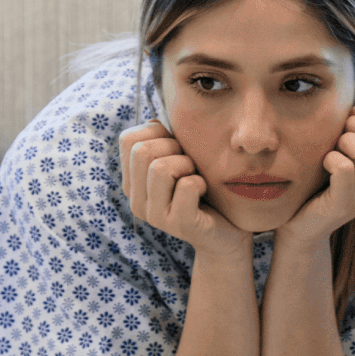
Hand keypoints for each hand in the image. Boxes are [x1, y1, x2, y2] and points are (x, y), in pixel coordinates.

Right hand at [119, 121, 248, 257]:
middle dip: (173, 147)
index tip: (175, 146)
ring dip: (187, 164)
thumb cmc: (204, 191)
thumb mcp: (180, 162)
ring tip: (196, 177)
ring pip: (160, 168)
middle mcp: (136, 200)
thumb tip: (154, 121)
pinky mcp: (178, 224)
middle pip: (142, 151)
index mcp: (132, 182)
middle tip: (189, 163)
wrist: (226, 234)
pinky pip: (188, 186)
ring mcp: (155, 215)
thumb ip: (163, 143)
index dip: (156, 132)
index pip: (127, 139)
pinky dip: (202, 182)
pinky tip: (205, 192)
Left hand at [277, 98, 354, 246]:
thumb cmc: (319, 176)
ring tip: (332, 152)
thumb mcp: (340, 143)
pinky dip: (330, 159)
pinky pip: (345, 168)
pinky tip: (323, 166)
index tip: (348, 119)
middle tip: (337, 137)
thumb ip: (354, 121)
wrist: (301, 222)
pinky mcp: (349, 205)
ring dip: (343, 142)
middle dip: (354, 124)